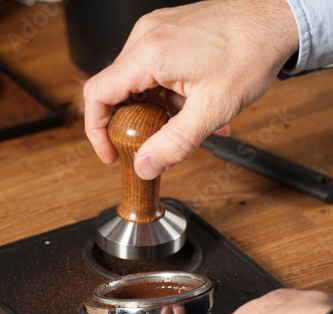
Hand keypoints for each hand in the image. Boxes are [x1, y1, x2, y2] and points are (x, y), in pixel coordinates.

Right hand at [84, 0, 298, 179]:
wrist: (275, 19)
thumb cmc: (250, 53)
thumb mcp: (211, 110)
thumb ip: (174, 144)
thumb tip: (146, 166)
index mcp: (148, 53)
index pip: (97, 94)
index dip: (96, 130)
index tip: (110, 154)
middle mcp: (146, 37)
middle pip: (116, 91)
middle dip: (132, 125)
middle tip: (153, 144)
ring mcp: (156, 32)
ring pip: (138, 83)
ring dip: (156, 112)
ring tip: (187, 124)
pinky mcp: (169, 34)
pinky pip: (154, 71)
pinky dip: (167, 96)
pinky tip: (193, 108)